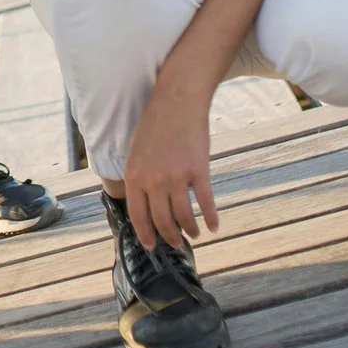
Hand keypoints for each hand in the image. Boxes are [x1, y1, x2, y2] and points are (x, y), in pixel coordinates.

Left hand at [123, 75, 219, 251]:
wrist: (176, 102)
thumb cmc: (154, 124)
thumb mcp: (136, 152)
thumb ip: (139, 177)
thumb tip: (145, 202)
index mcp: (134, 176)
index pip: (138, 216)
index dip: (146, 234)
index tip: (152, 246)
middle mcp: (154, 181)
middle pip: (162, 220)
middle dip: (170, 237)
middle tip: (176, 244)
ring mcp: (177, 177)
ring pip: (183, 216)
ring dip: (189, 230)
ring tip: (194, 235)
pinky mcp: (198, 171)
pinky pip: (206, 202)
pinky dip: (211, 218)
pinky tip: (213, 227)